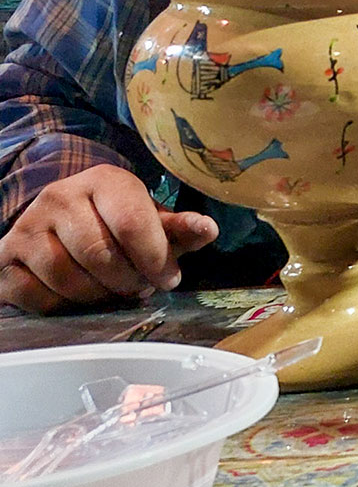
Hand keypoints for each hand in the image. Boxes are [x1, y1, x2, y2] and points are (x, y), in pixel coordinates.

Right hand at [0, 165, 217, 312]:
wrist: (58, 225)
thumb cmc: (115, 223)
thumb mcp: (152, 221)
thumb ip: (179, 228)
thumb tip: (208, 230)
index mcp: (103, 181)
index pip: (132, 223)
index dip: (155, 259)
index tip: (168, 279)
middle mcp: (60, 196)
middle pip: (100, 255)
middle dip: (128, 281)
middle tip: (138, 287)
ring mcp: (27, 227)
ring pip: (68, 278)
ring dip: (98, 295)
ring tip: (111, 289)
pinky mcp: (5, 257)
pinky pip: (38, 297)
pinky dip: (64, 306)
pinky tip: (78, 295)